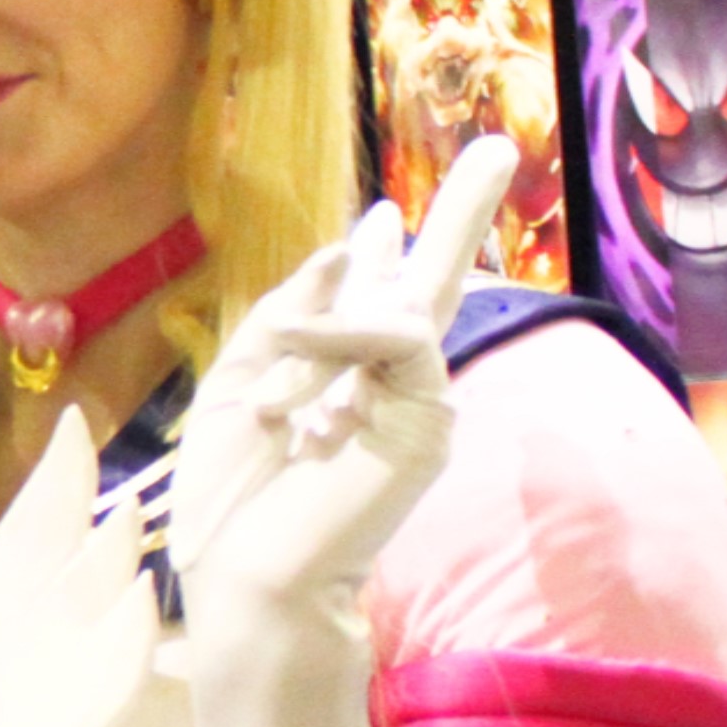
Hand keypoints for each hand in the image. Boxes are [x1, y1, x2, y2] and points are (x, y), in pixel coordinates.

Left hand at [170, 137, 507, 627]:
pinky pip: (396, 337)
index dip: (385, 250)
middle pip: (432, 284)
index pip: (375, 299)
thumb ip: (293, 312)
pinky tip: (299, 392)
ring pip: (400, 305)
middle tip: (493, 149)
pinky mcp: (429, 415)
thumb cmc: (233, 498)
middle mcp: (386, 384)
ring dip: (313, 345)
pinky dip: (342, 341)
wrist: (248, 576)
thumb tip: (354, 244)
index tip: (386, 214)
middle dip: (460, 214)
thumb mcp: (239, 381)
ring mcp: (415, 400)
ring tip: (272, 421)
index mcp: (337, 378)